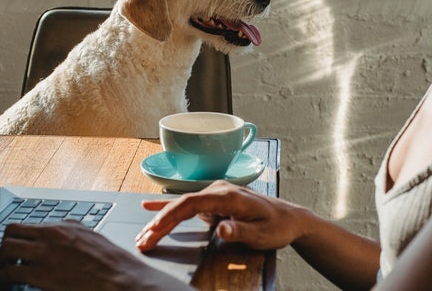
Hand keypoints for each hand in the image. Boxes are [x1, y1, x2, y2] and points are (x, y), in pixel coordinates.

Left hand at [0, 220, 190, 290]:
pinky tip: (0, 284)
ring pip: (5, 249)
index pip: (30, 225)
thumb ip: (75, 236)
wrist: (124, 282)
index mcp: (66, 227)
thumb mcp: (95, 240)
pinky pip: (8, 273)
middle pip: (12, 232)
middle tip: (3, 261)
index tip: (16, 250)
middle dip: (3, 247)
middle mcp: (53, 235)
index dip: (19, 239)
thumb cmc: (116, 267)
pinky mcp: (41, 276)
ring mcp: (46, 254)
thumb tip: (63, 237)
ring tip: (0, 273)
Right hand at [136, 180, 308, 251]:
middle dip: (159, 223)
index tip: (155, 231)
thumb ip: (240, 231)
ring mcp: (215, 194)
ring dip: (161, 221)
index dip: (169, 217)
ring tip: (143, 235)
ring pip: (181, 206)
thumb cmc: (277, 226)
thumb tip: (220, 228)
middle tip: (143, 241)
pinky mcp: (214, 201)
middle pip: (181, 205)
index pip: (190, 204)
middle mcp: (218, 190)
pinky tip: (150, 207)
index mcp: (227, 196)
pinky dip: (168, 206)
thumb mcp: (262, 234)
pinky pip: (187, 205)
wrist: (289, 218)